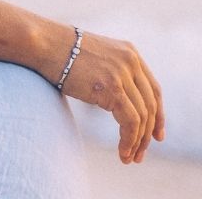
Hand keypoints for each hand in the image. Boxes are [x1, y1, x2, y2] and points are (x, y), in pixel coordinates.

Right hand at [41, 25, 165, 164]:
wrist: (43, 43)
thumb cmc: (58, 52)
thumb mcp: (94, 59)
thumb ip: (110, 73)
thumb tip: (113, 99)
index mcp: (130, 53)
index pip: (154, 90)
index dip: (158, 116)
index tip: (156, 136)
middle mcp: (131, 62)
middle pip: (150, 106)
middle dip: (147, 135)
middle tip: (139, 155)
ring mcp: (123, 73)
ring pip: (142, 116)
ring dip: (137, 142)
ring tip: (129, 158)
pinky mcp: (112, 87)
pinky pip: (130, 121)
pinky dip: (129, 140)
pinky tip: (122, 152)